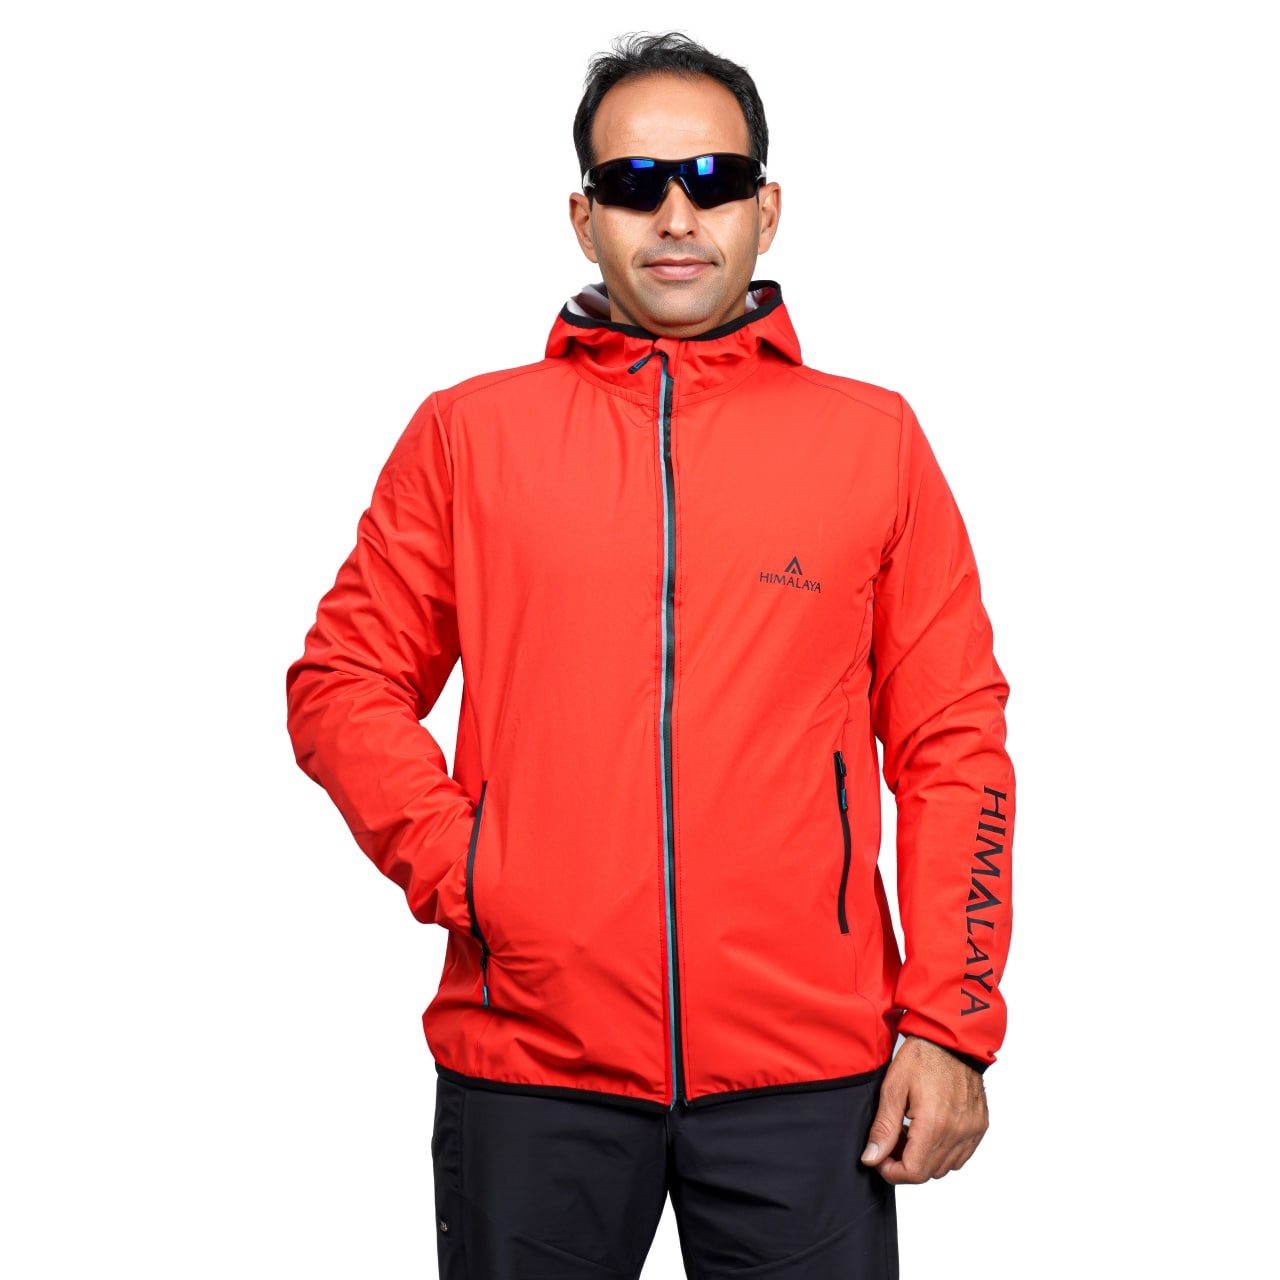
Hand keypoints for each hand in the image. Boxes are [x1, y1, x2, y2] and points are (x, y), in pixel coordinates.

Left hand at [860, 1036, 988, 1183]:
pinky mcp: (979, 1126)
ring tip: (910, 1132)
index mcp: (934, 1124)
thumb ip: (883, 1128)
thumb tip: (871, 1158)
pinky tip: (930, 1130)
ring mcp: (971, 1130)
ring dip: (924, 1158)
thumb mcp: (893, 1088)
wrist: (951, 1038)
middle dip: (905, 1164)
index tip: (879, 1157)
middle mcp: (957, 1132)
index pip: (913, 1172)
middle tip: (892, 1140)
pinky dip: (943, 1151)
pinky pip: (961, 1155)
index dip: (891, 1172)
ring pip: (945, 1167)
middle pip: (928, 1173)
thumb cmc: (921, 1057)